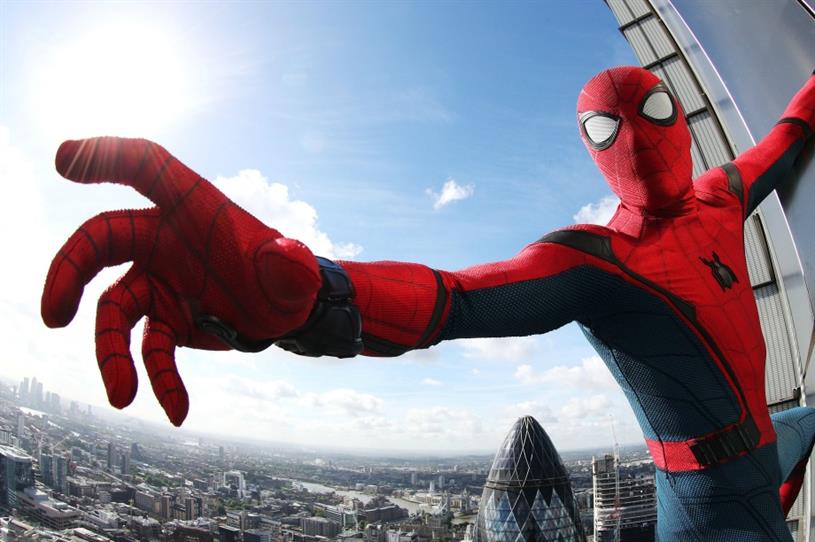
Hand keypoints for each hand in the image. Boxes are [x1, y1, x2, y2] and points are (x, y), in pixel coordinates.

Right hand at [42, 137, 319, 424]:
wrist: (291, 310)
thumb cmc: (290, 276)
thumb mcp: (296, 270)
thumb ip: (289, 262)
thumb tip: (283, 258)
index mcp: (192, 209)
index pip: (146, 167)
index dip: (106, 159)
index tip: (65, 160)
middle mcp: (163, 239)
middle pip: (99, 241)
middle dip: (69, 272)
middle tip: (54, 316)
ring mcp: (159, 280)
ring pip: (113, 310)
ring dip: (111, 354)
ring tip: (123, 398)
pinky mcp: (166, 318)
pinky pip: (149, 350)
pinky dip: (159, 380)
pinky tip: (176, 410)